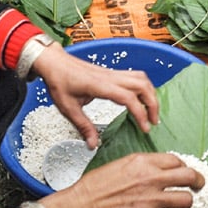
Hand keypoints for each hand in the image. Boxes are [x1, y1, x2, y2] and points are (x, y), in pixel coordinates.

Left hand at [32, 42, 159, 148]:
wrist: (54, 63)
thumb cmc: (59, 81)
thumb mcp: (68, 108)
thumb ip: (83, 127)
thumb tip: (93, 145)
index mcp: (100, 86)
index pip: (129, 98)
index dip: (140, 113)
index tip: (145, 128)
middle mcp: (110, 77)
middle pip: (142, 85)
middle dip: (152, 104)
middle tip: (153, 121)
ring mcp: (112, 73)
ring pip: (141, 78)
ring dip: (150, 93)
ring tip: (151, 111)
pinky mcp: (111, 73)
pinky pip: (134, 76)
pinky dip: (143, 87)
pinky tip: (140, 99)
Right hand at [41, 152, 204, 207]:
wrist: (82, 206)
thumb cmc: (95, 187)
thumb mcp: (120, 165)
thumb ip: (142, 167)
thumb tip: (156, 170)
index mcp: (143, 162)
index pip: (176, 160)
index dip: (183, 166)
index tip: (182, 172)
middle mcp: (151, 178)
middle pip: (190, 176)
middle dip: (198, 181)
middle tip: (198, 186)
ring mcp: (151, 199)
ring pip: (186, 201)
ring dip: (184, 204)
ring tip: (178, 206)